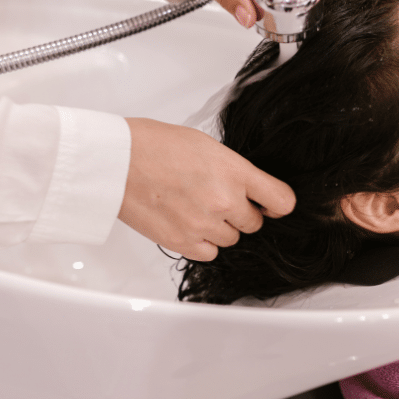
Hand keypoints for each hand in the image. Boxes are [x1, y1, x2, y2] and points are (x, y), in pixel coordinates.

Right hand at [118, 118, 295, 260]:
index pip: (282, 200)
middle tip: (217, 199)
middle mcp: (225, 201)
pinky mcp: (183, 241)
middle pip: (254, 223)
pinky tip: (187, 224)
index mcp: (235, 171)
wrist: (117, 161)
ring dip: (220, 228)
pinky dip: (202, 243)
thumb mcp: (205, 146)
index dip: (278, 204)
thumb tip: (243, 186)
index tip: (270, 205)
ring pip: (231, 240)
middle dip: (241, 214)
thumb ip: (230, 170)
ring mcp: (204, 224)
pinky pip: (209, 253)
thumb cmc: (153, 145)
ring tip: (195, 208)